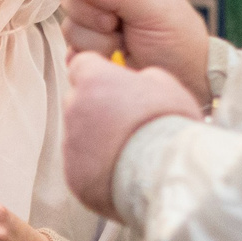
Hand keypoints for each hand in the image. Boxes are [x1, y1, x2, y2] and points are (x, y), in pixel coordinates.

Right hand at [57, 0, 212, 103]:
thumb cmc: (180, 43)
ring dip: (93, 38)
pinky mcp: (94, 48)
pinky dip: (87, 54)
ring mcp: (101, 24)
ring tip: (120, 45)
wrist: (187, 83)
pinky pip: (72, 47)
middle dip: (90, 14)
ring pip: (70, 23)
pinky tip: (108, 57)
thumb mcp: (156, 13)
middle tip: (115, 26)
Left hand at [63, 51, 201, 217]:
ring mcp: (71, 144)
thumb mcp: (166, 85)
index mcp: (94, 81)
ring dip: (95, 138)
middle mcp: (74, 109)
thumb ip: (141, 76)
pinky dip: (96, 166)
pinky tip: (122, 168)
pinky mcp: (73, 174)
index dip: (98, 74)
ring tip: (129, 148)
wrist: (169, 174)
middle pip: (76, 100)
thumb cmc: (170, 128)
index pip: (81, 65)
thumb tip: (135, 80)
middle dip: (95, 107)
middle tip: (124, 120)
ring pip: (78, 134)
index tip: (112, 84)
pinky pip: (81, 164)